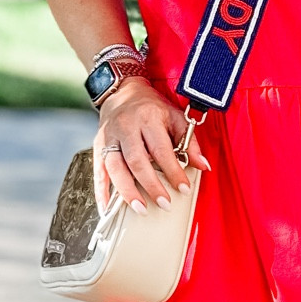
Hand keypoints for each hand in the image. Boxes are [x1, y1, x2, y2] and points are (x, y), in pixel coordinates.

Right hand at [94, 78, 209, 213]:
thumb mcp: (175, 117)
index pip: (161, 149)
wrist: (122, 92)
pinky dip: (101, 191)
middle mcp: (125, 127)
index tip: (184, 188)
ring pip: (115, 167)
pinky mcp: (97, 146)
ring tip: (140, 209)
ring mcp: (108, 137)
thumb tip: (203, 165)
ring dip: (127, 191)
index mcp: (147, 118)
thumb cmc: (152, 108)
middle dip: (151, 185)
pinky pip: (98, 171)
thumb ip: (189, 141)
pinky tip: (107, 208)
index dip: (173, 171)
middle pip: (136, 160)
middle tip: (164, 204)